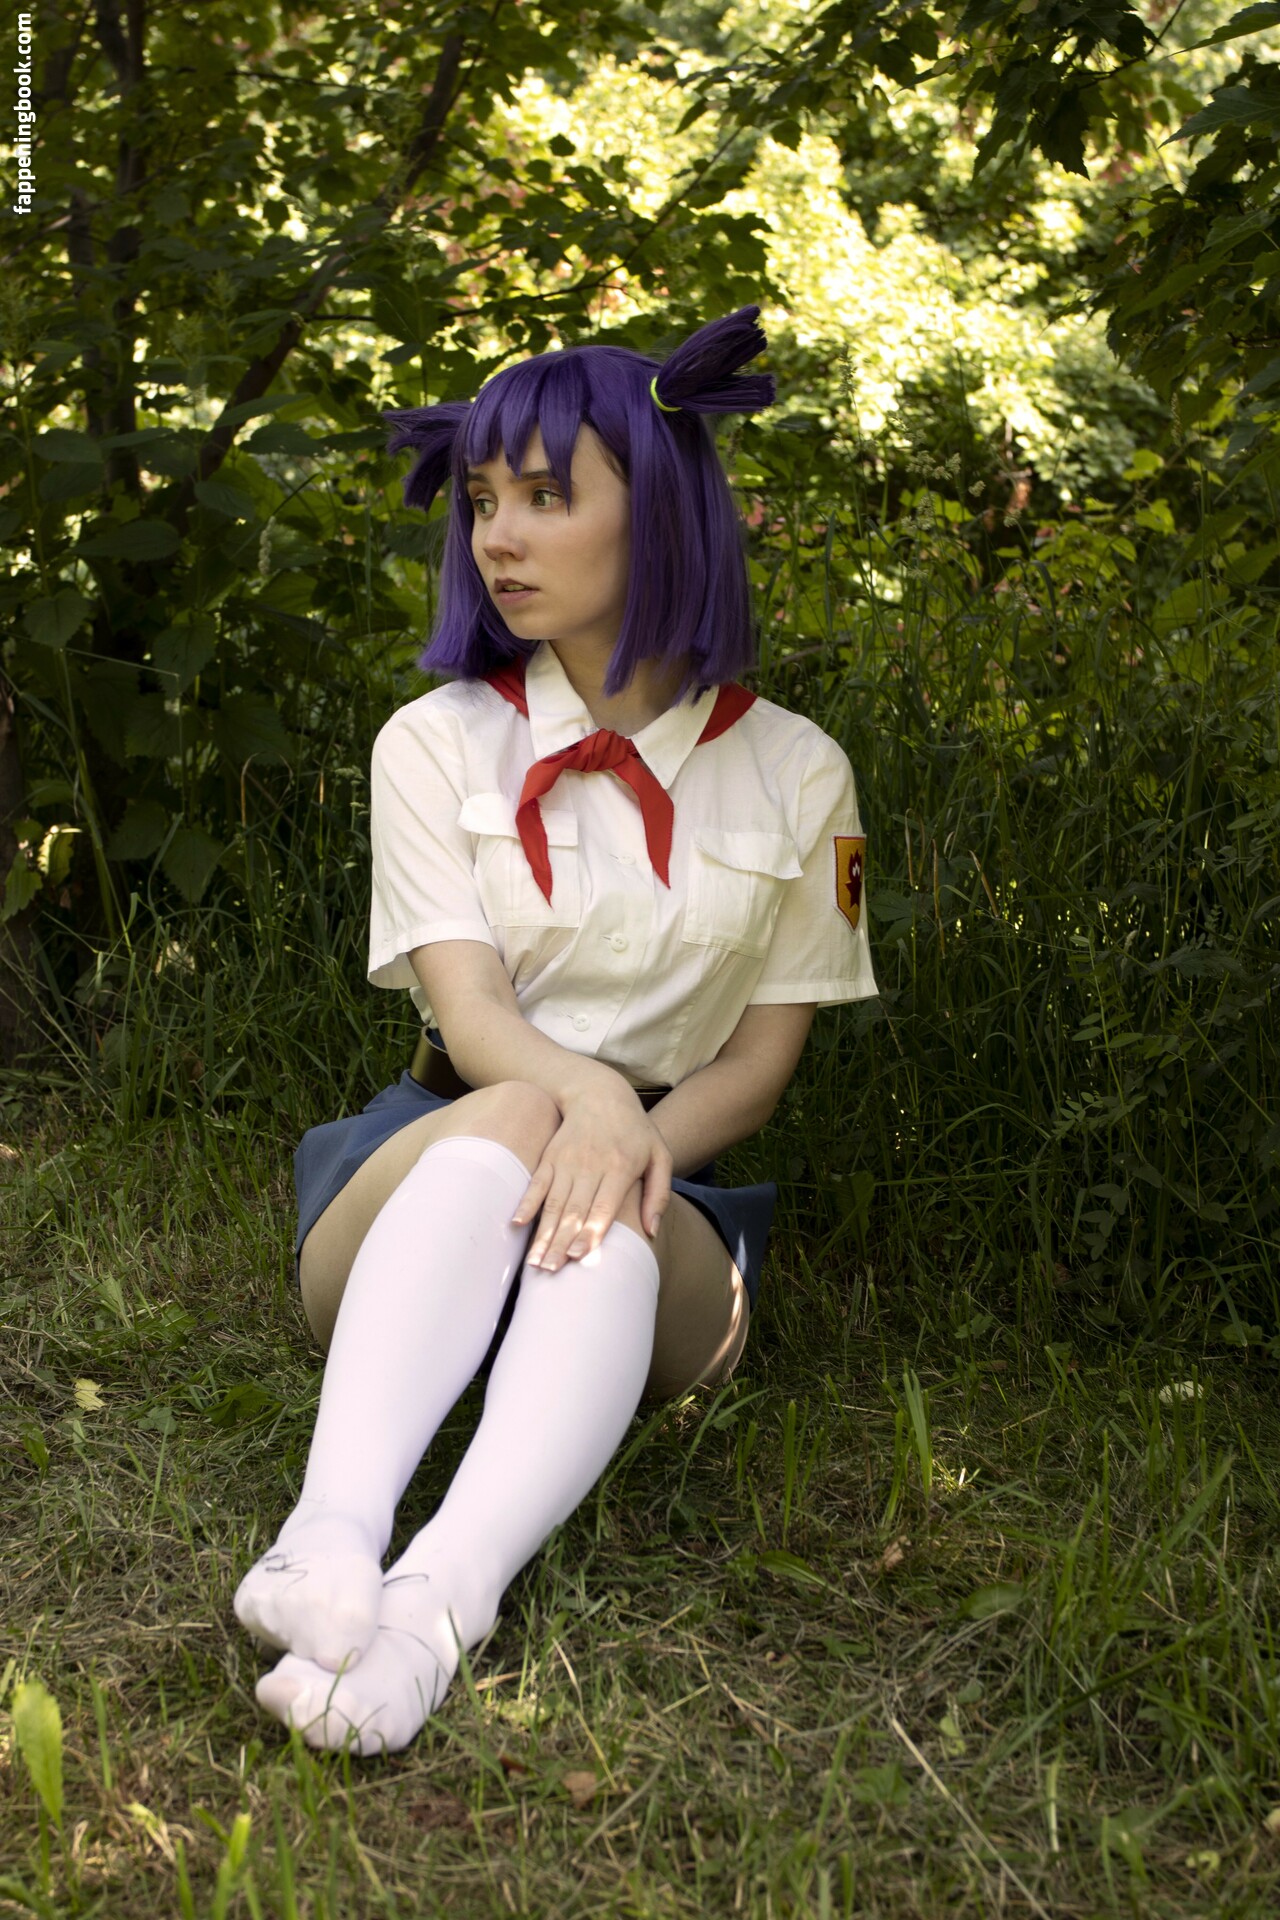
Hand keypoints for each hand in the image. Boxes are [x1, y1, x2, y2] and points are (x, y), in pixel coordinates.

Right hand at [512, 1089, 671, 1269]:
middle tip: (549, 1271)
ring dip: (543, 1233)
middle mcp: (590, 1166)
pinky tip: (516, 1224)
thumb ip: (659, 1194)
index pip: (602, 1207)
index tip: (578, 1256)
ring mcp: (567, 1161)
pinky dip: (526, 1203)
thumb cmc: (635, 1130)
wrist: (600, 1092)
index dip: (589, 1232)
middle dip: (561, 1242)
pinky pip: (536, 1183)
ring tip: (534, 1262)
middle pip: (574, 1211)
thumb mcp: (660, 1155)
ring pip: (553, 1203)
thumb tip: (651, 1232)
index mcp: (620, 1168)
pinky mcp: (550, 1157)